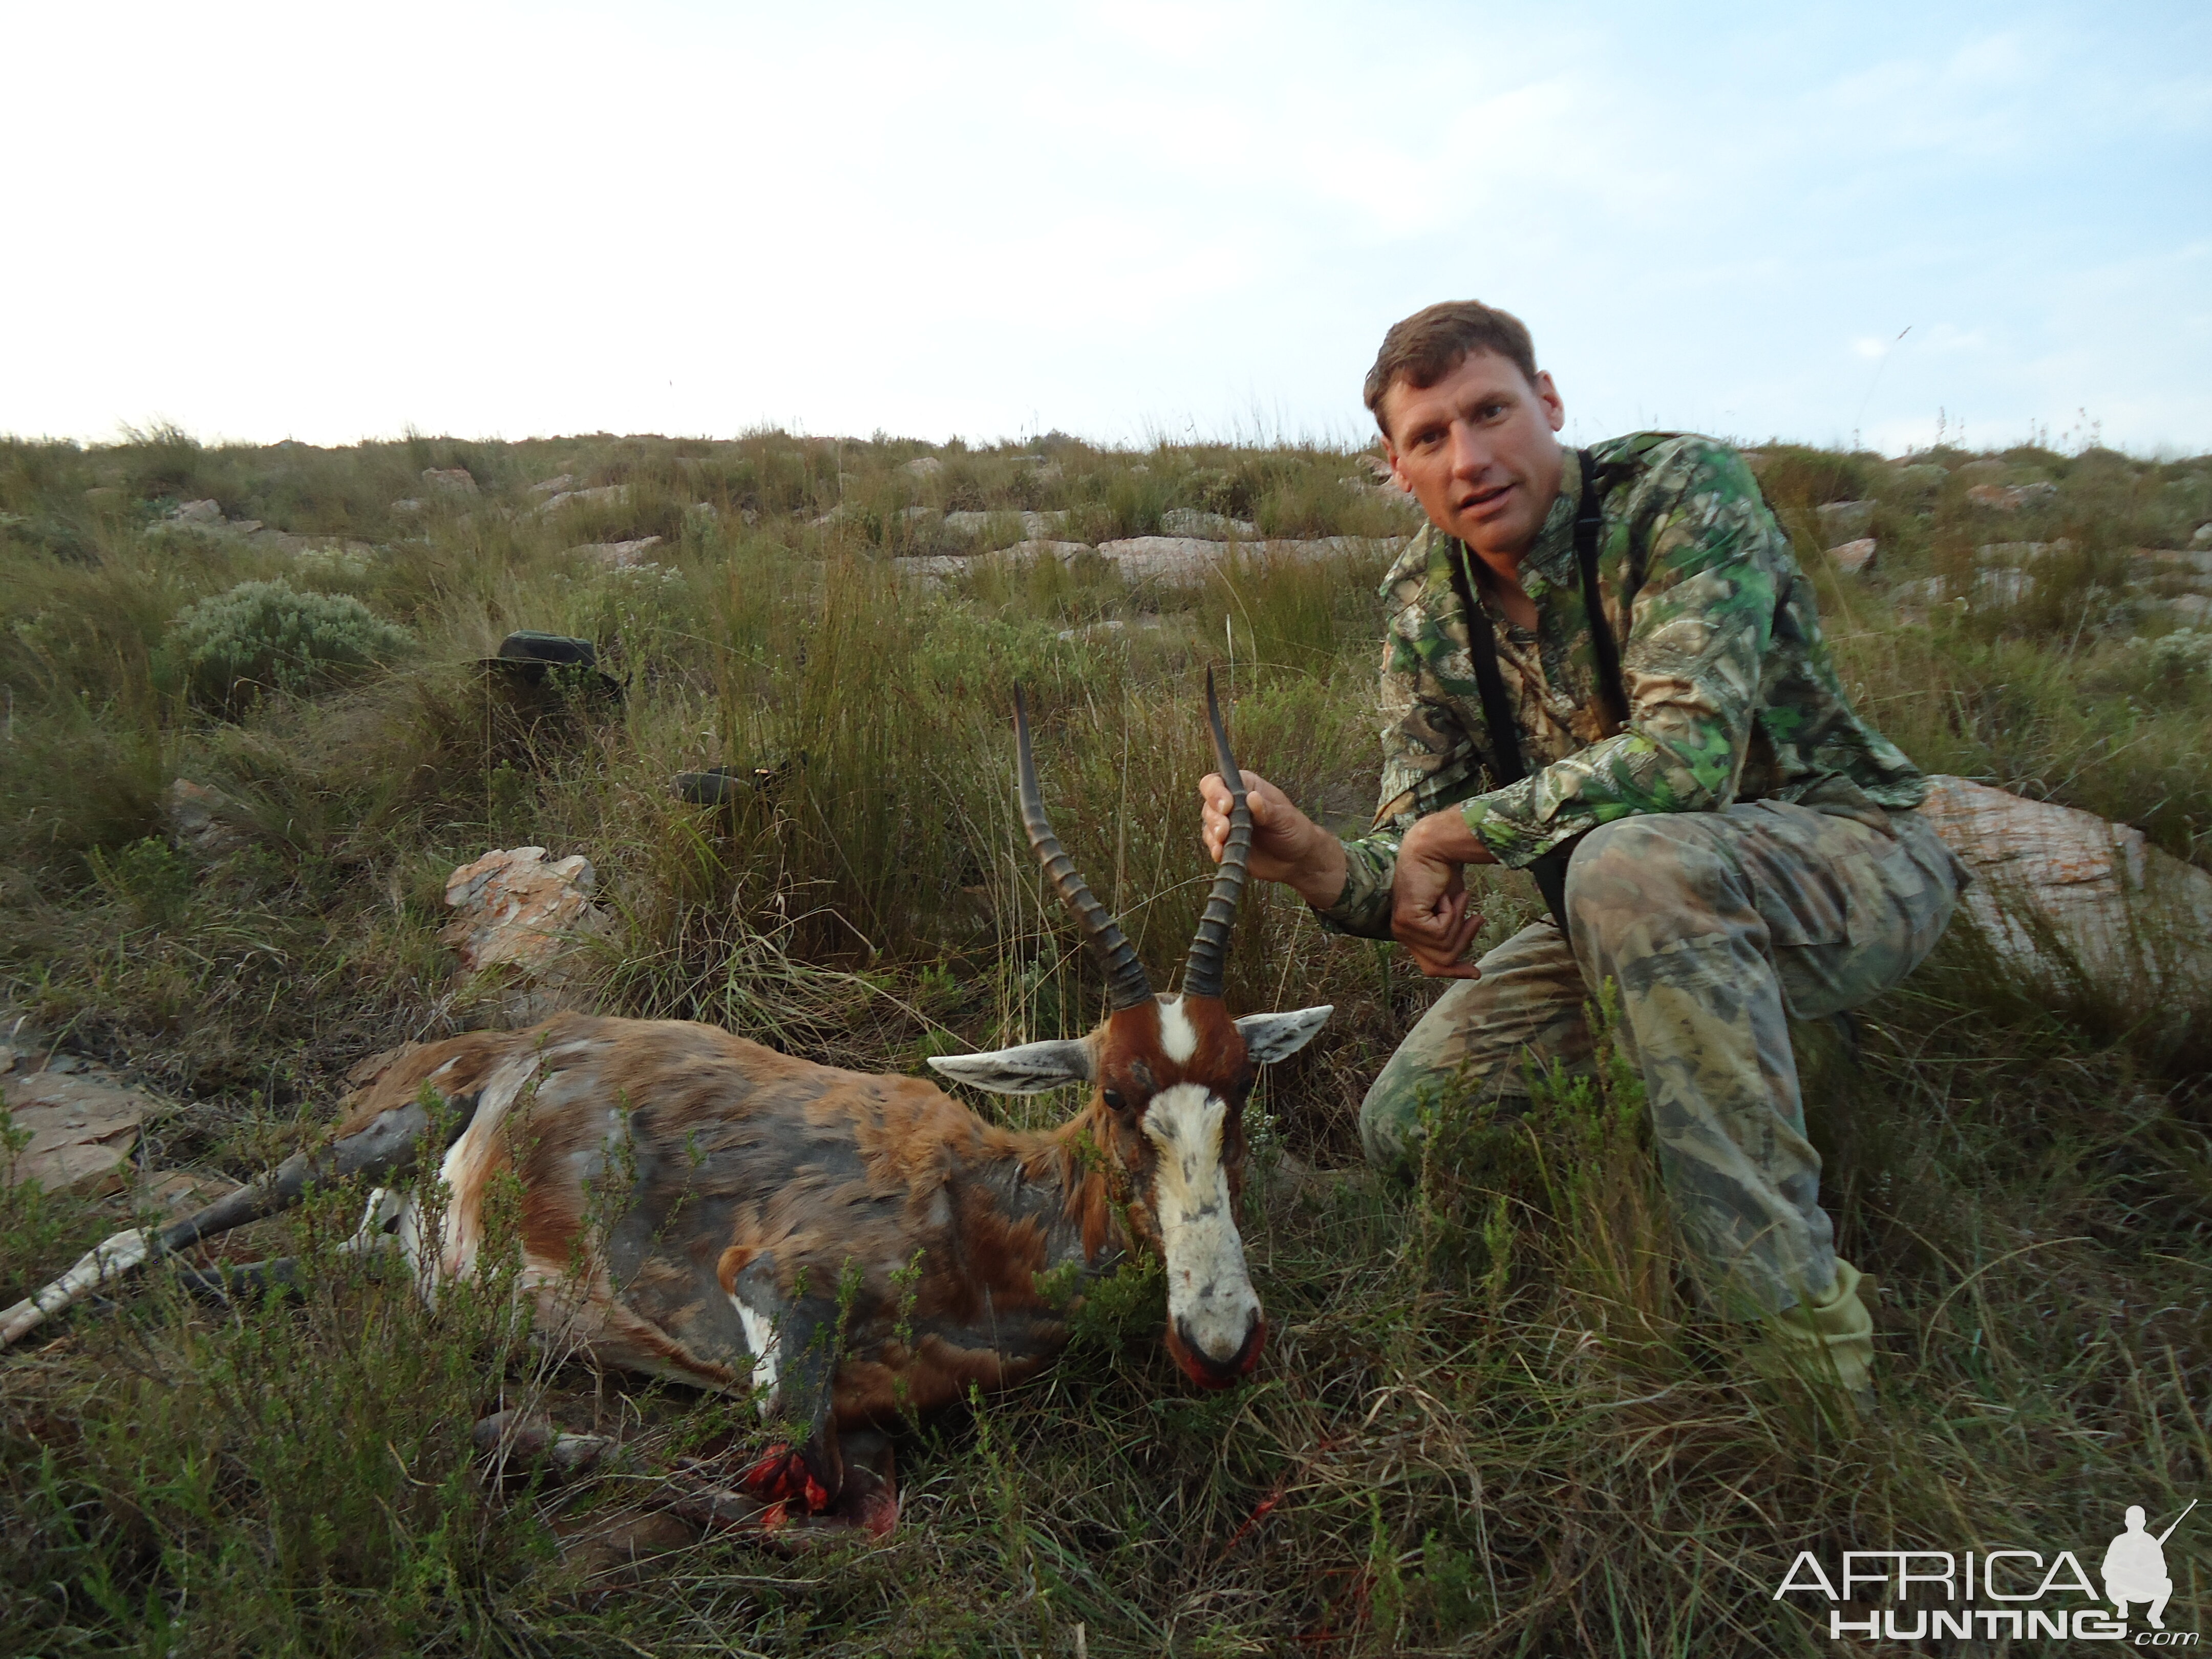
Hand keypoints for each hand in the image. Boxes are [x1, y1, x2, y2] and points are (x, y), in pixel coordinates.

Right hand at [1198, 770, 1346, 909]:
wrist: (1297, 860)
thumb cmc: (1294, 830)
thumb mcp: (1285, 818)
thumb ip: (1267, 809)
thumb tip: (1252, 798)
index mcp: (1246, 786)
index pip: (1218, 781)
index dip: (1216, 791)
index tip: (1227, 806)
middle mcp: (1233, 803)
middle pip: (1209, 803)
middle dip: (1215, 817)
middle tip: (1224, 830)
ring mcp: (1228, 824)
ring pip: (1208, 824)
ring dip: (1214, 834)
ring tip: (1224, 843)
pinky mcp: (1226, 843)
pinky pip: (1213, 844)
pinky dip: (1215, 849)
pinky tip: (1222, 854)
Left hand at [1391, 811, 1492, 978]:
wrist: (1433, 850)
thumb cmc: (1443, 876)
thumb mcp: (1453, 912)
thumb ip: (1453, 935)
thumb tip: (1467, 962)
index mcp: (1410, 933)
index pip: (1430, 965)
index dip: (1453, 971)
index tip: (1476, 973)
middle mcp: (1401, 933)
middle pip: (1440, 961)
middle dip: (1464, 940)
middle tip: (1477, 918)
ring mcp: (1402, 928)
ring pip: (1444, 948)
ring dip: (1459, 921)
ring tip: (1458, 898)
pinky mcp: (1408, 920)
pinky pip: (1442, 932)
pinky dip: (1452, 912)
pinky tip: (1445, 895)